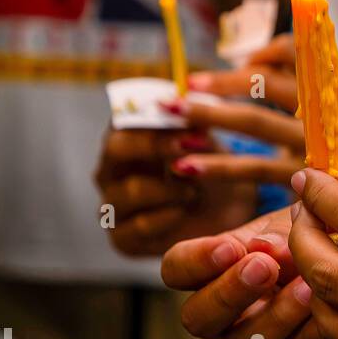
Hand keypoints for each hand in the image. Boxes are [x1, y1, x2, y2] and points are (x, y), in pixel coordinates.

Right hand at [94, 126, 256, 255]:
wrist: (226, 212)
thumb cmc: (209, 167)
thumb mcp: (206, 142)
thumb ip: (194, 122)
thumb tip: (186, 99)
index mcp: (126, 139)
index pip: (122, 119)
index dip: (150, 116)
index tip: (180, 114)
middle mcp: (111, 170)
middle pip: (115, 149)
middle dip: (153, 145)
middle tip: (186, 146)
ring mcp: (113, 205)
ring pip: (130, 190)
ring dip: (168, 187)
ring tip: (193, 189)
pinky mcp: (122, 239)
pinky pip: (138, 226)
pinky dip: (166, 216)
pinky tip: (183, 210)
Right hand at [164, 207, 337, 338]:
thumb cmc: (335, 242)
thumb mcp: (315, 219)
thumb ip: (298, 214)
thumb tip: (286, 214)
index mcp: (223, 267)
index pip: (178, 268)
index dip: (195, 260)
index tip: (232, 246)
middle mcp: (232, 311)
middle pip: (198, 317)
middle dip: (227, 291)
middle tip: (263, 267)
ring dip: (273, 315)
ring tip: (307, 287)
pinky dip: (311, 334)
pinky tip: (331, 310)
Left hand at [180, 41, 337, 202]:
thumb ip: (321, 80)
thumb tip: (261, 64)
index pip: (290, 52)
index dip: (254, 58)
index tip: (232, 68)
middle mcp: (336, 104)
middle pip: (265, 85)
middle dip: (221, 85)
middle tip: (186, 87)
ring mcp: (326, 142)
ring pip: (256, 125)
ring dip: (212, 119)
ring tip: (176, 117)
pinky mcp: (317, 179)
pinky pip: (259, 169)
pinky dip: (222, 166)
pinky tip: (190, 166)